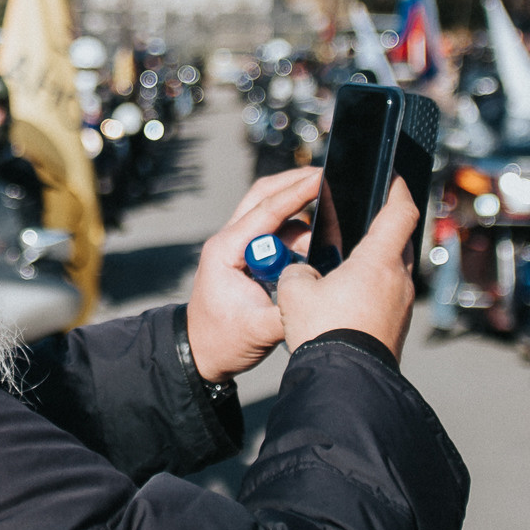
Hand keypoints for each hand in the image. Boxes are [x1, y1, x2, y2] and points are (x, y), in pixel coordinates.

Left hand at [186, 167, 321, 380]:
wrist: (201, 352)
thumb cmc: (222, 340)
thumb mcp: (259, 331)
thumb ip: (290, 312)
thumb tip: (322, 296)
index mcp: (227, 250)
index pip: (265, 211)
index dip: (296, 193)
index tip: (321, 179)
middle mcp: (230, 240)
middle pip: (264, 196)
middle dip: (295, 184)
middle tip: (326, 177)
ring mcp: (239, 245)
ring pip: (272, 213)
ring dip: (300, 216)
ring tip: (328, 232)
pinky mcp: (249, 255)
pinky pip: (276, 232)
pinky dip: (297, 231)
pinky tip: (316, 244)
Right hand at [276, 178, 418, 359]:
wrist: (346, 383)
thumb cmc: (323, 331)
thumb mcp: (294, 291)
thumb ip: (298, 270)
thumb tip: (304, 273)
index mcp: (379, 261)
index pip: (401, 211)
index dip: (398, 189)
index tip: (393, 178)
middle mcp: (399, 280)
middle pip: (398, 241)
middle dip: (383, 228)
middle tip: (361, 221)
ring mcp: (403, 306)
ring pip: (392, 271)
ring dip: (375, 263)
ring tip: (346, 265)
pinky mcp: (398, 327)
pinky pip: (388, 296)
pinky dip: (372, 289)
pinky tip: (347, 299)